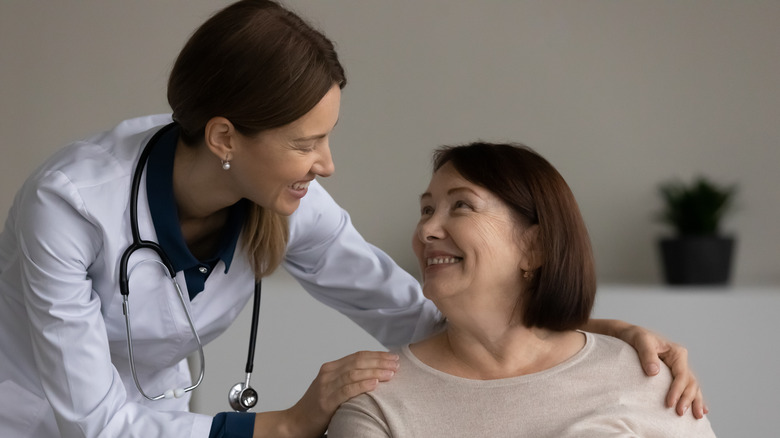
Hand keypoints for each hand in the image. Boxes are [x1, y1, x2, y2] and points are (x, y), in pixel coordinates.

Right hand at [259, 350, 398, 436]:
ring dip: (375, 372)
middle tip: (396, 363)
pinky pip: (347, 390)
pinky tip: (375, 384)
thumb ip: (347, 379)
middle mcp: (328, 374)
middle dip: (380, 361)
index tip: (392, 357)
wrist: (295, 422)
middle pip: (358, 362)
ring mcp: (325, 387)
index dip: (376, 355)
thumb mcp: (331, 388)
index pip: (357, 356)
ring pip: (354, 373)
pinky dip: (362, 385)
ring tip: (391, 373)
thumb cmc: (316, 408)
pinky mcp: (325, 402)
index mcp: (330, 368)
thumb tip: (374, 375)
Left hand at [617, 324, 707, 418]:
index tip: (669, 404)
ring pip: (692, 387)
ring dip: (695, 401)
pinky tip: (702, 409)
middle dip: (688, 399)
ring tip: (697, 416)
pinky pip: (687, 387)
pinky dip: (695, 398)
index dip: (677, 390)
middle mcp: (681, 361)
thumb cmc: (635, 337)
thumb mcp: (640, 341)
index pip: (681, 375)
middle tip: (680, 413)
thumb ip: (647, 354)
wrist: (630, 336)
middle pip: (690, 383)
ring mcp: (679, 368)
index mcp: (676, 353)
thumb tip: (654, 372)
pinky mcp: (674, 374)